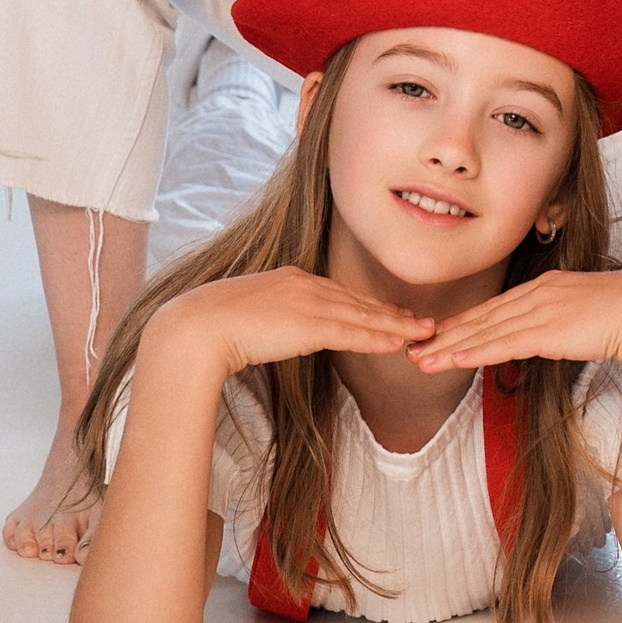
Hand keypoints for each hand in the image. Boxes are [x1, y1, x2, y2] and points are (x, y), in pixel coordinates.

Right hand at [150, 267, 431, 380]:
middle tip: (419, 321)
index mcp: (289, 279)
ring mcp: (308, 303)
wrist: (198, 326)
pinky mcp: (309, 325)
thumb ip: (269, 317)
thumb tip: (274, 330)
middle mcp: (304, 285)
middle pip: (357, 301)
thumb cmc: (210, 326)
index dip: (365, 304)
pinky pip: (352, 333)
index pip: (337, 293)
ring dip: (395, 326)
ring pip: (362, 316)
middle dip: (389, 313)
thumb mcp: (247, 314)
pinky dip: (377, 338)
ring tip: (423, 333)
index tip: (387, 311)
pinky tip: (397, 343)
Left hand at [413, 266, 621, 378]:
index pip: (498, 307)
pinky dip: (473, 352)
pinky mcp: (546, 330)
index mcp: (549, 286)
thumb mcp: (590, 312)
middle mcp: (539, 293)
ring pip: (485, 331)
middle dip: (447, 334)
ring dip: (449, 348)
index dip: (467, 321)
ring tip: (420, 361)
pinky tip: (452, 359)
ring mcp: (541, 310)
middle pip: (483, 317)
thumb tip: (557, 334)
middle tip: (414, 347)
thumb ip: (567, 320)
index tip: (441, 333)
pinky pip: (501, 343)